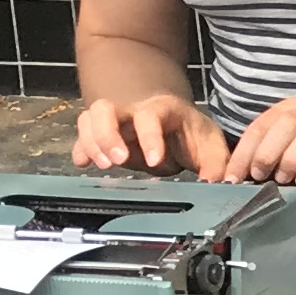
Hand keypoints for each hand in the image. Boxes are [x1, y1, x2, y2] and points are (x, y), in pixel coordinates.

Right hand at [77, 93, 226, 174]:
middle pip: (106, 109)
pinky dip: (80, 150)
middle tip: (117, 161)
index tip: (155, 161)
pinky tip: (82, 164)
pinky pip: (82, 137)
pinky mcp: (103, 137)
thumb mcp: (211, 146)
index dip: (150, 137)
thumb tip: (215, 185)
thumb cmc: (192, 134)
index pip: (150, 116)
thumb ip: (215, 165)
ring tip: (105, 166)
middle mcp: (133, 112)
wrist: (178, 125)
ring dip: (91, 143)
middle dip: (107, 135)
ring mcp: (115, 123)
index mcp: (162, 110)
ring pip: (89, 118)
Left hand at [224, 97, 295, 185]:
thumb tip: (245, 175)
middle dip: (267, 151)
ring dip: (292, 157)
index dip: (244, 152)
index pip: (260, 126)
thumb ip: (274, 150)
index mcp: (289, 109)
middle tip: (258, 175)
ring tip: (283, 179)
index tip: (232, 177)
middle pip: (285, 124)